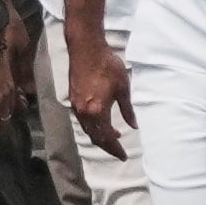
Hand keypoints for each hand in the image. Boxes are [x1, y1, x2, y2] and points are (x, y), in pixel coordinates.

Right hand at [66, 22, 132, 157]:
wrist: (86, 48)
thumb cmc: (107, 65)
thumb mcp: (123, 87)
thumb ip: (127, 109)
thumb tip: (133, 126)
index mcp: (97, 111)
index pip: (107, 137)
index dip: (115, 149)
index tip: (124, 156)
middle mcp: (84, 112)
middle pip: (95, 137)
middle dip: (108, 147)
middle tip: (119, 152)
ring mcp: (76, 106)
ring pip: (88, 129)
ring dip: (100, 136)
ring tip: (114, 138)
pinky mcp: (72, 98)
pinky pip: (82, 120)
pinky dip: (92, 126)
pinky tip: (100, 122)